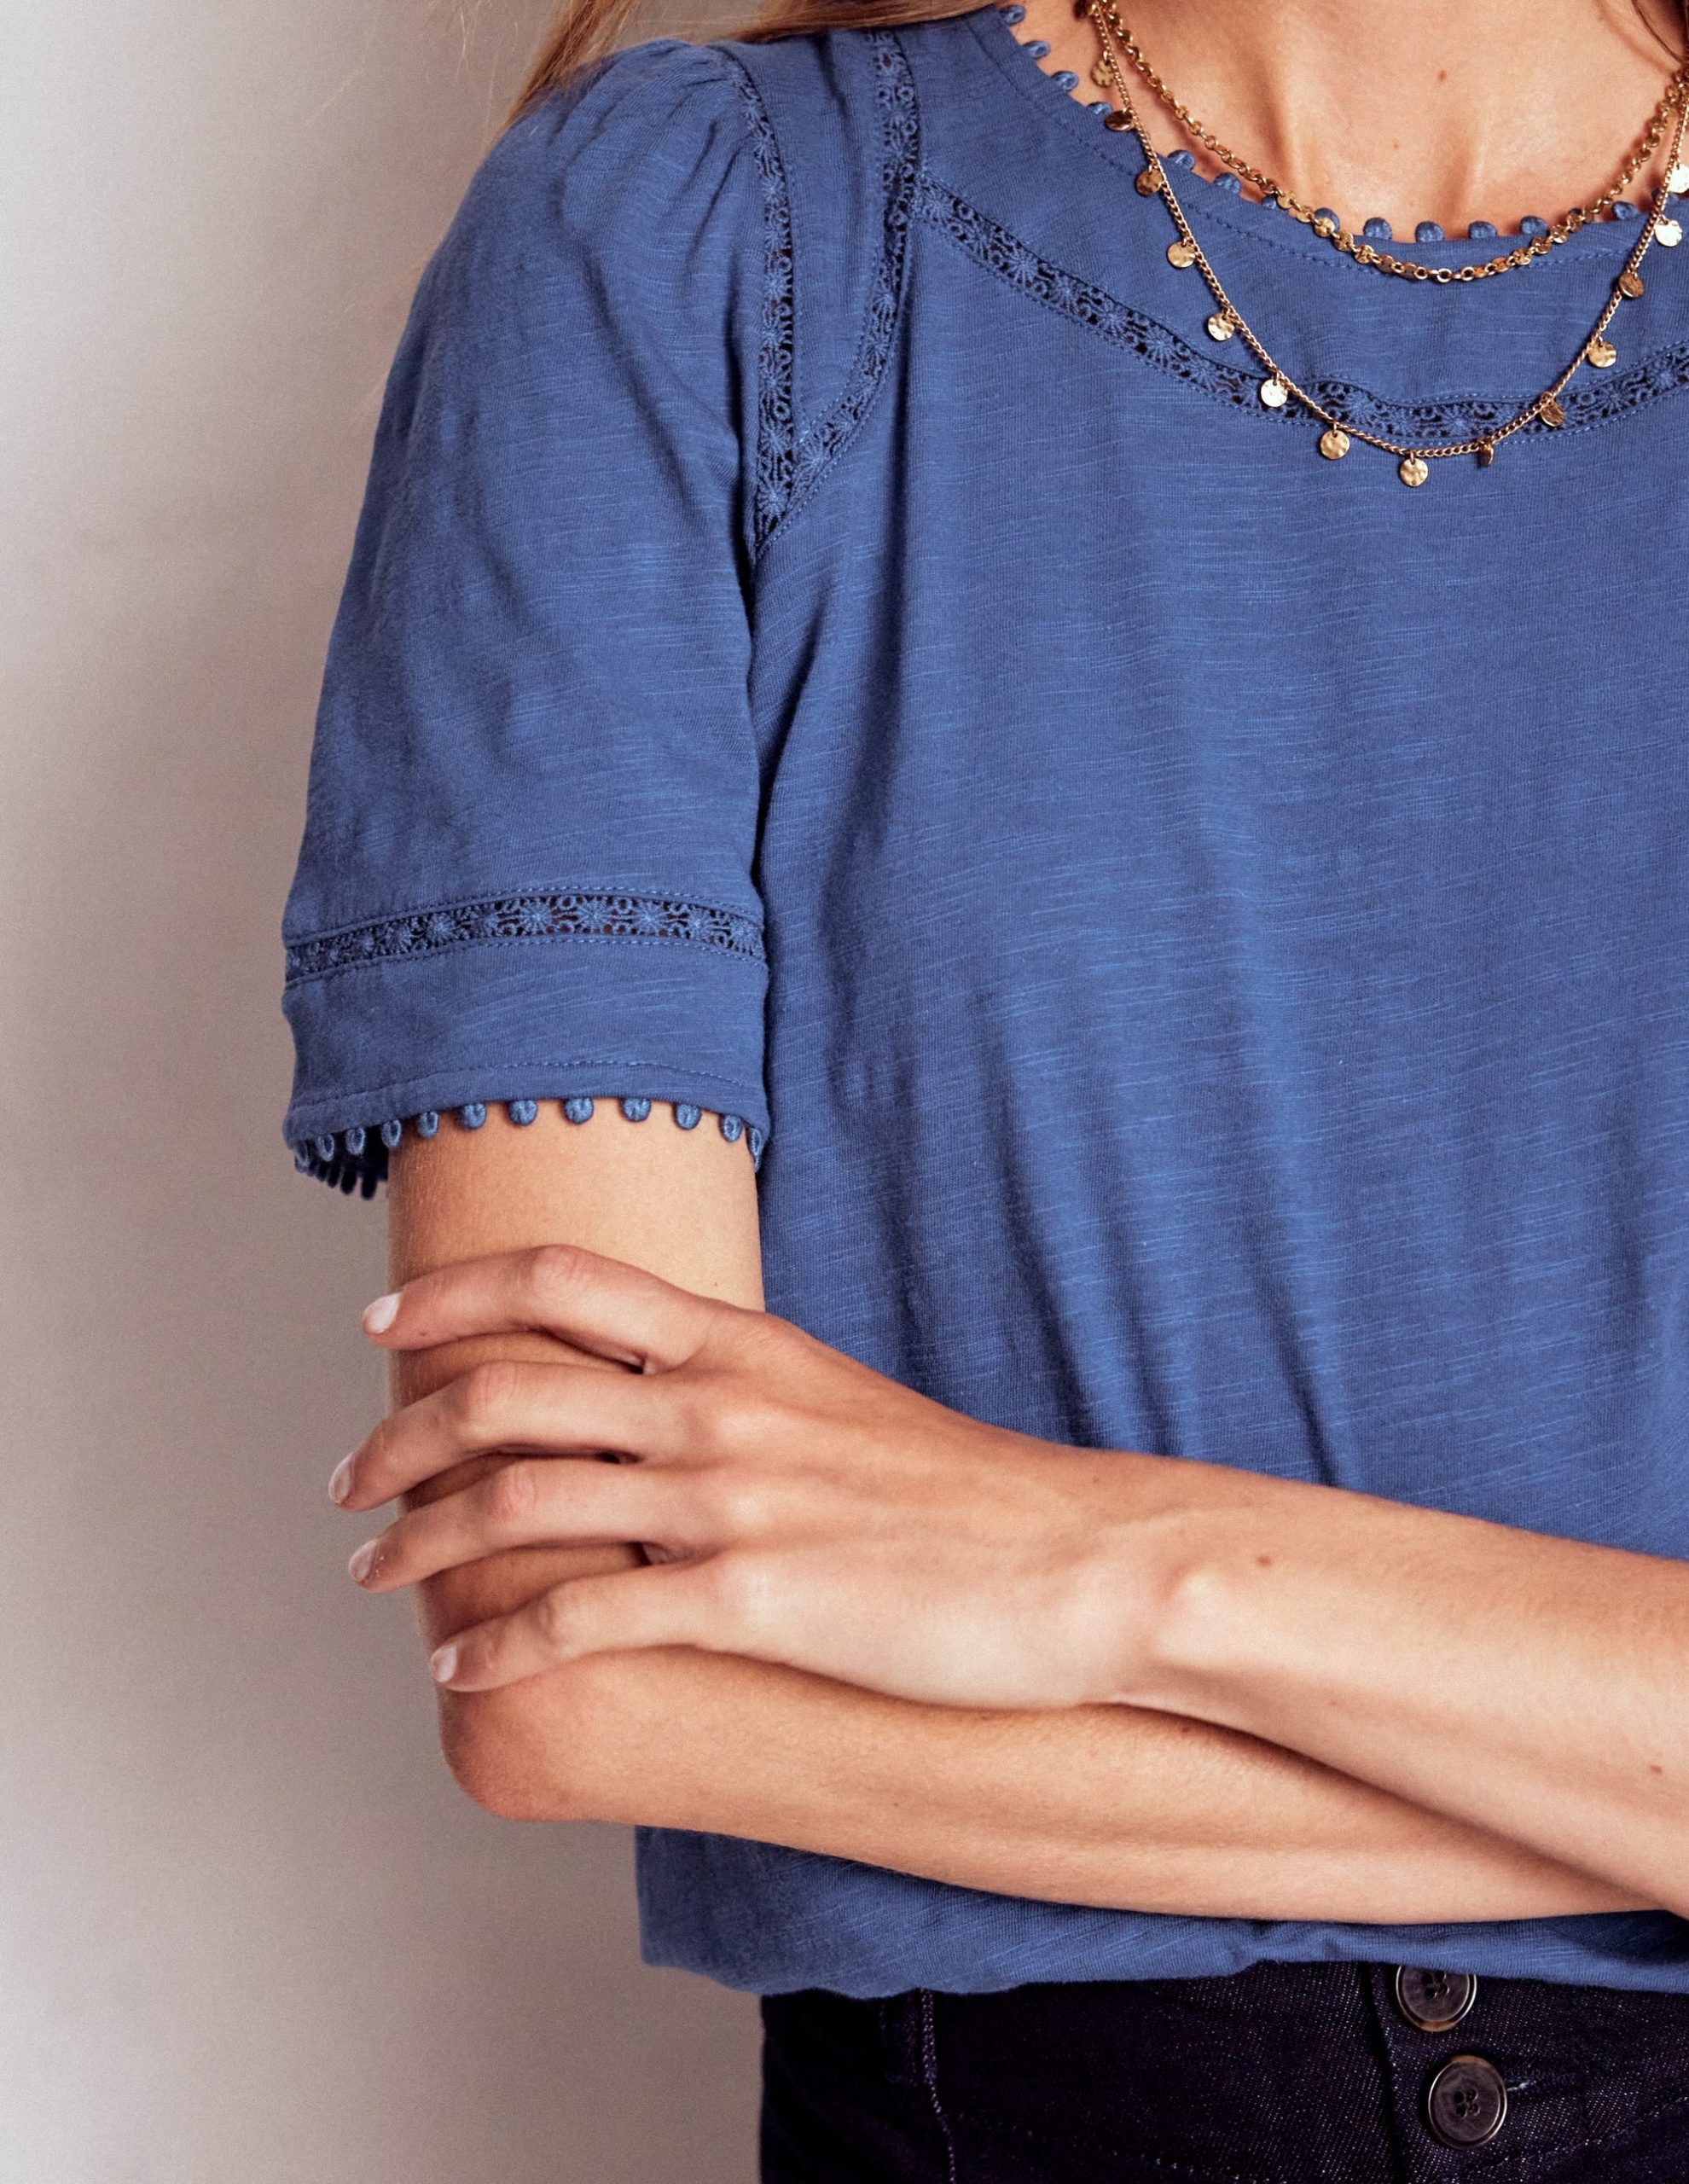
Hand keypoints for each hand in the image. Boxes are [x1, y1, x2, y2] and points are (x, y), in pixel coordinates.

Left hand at [329, 1243, 1168, 1706]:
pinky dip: (501, 1643)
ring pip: (517, 1502)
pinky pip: (581, 1621)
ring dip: (422, 1543)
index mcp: (738, 1346)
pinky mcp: (752, 1600)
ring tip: (374, 1577)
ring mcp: (730, 1499)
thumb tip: (662, 1403)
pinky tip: (462, 1667)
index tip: (383, 1321)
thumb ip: (744, 1392)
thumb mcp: (839, 1405)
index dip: (451, 1293)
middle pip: (505, 1389)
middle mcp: (717, 1405)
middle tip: (349, 1479)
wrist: (1081, 1561)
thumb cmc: (968, 1496)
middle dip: (400, 1431)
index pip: (558, 1282)